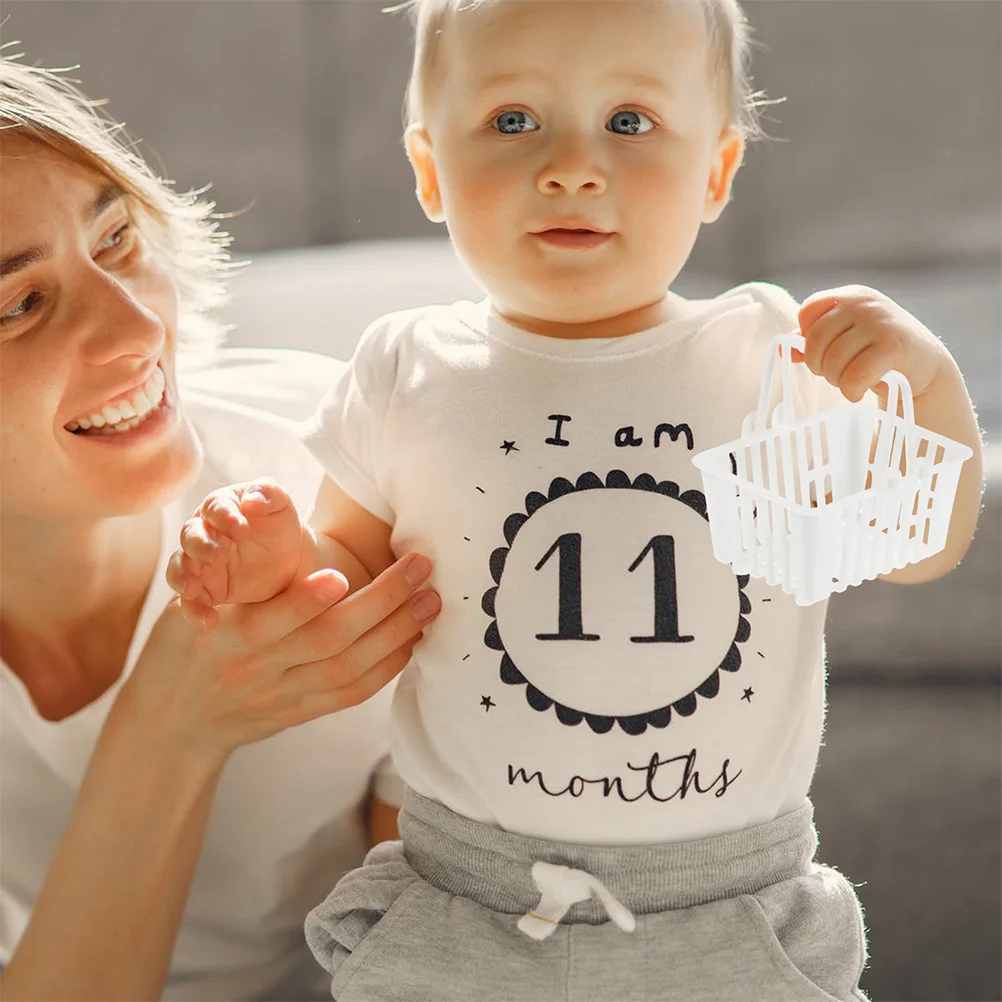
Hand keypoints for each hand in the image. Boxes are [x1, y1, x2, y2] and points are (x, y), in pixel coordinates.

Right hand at [119, 553, 439, 759]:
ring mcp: (281, 696)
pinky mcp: (298, 715)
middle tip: (419, 568)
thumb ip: (235, 577)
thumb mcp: (194, 604)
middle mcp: (255, 668)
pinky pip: (350, 695)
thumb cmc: (190, 641)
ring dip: (397, 632)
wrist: (174, 721)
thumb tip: (272, 508)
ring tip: (430, 600)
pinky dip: (386, 668)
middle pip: (327, 641)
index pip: (268, 620)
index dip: (305, 601)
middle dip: (381, 602)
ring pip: (348, 668)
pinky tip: (412, 642)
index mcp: (225, 634)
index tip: (339, 574)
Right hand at [168, 478, 306, 624]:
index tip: (241, 529)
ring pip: (180, 567)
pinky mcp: (204, 589)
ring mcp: (200, 562)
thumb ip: (269, 494)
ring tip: (193, 588)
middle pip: (191, 536)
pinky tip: (209, 619)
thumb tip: (253, 500)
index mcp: (222, 507)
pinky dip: (194, 609)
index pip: (216, 507)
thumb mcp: (281, 506)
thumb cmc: (280, 525)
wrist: (288, 560)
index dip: (225, 517)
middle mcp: (204, 532)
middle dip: (201, 545)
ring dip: (183, 576)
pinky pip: (190, 600)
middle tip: (218, 554)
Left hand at [796, 286, 949, 401]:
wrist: (925, 366)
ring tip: (851, 381)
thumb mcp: (846, 338)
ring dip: (837, 380)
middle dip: (820, 365)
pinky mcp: (893, 347)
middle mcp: (864, 303)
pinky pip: (854, 376)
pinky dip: (851, 391)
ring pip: (832, 361)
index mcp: (850, 296)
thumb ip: (814, 340)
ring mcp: (880, 323)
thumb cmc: (877, 351)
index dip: (808, 338)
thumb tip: (785, 350)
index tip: (826, 351)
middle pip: (814, 340)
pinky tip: (858, 392)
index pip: (807, 311)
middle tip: (838, 373)